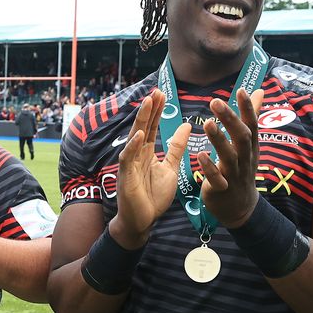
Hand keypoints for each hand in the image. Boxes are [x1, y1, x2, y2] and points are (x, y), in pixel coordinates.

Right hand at [110, 89, 190, 248]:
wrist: (143, 221)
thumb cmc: (153, 196)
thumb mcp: (171, 168)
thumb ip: (176, 148)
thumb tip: (186, 126)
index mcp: (146, 152)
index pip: (151, 127)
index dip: (156, 111)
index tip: (162, 93)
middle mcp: (136, 154)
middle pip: (142, 127)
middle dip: (149, 109)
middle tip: (156, 91)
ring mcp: (130, 164)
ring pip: (134, 137)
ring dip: (141, 120)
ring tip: (148, 103)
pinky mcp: (126, 177)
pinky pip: (129, 158)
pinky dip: (133, 146)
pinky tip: (139, 135)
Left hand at [197, 88, 263, 228]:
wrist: (241, 209)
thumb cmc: (241, 169)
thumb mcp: (249, 144)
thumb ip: (251, 117)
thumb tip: (259, 90)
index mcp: (251, 147)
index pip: (252, 125)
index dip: (248, 108)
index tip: (241, 90)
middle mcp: (245, 159)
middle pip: (242, 137)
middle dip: (230, 120)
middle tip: (216, 102)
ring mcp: (234, 175)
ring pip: (229, 156)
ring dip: (219, 140)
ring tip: (207, 124)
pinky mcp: (222, 189)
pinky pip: (216, 178)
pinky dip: (209, 167)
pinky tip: (199, 155)